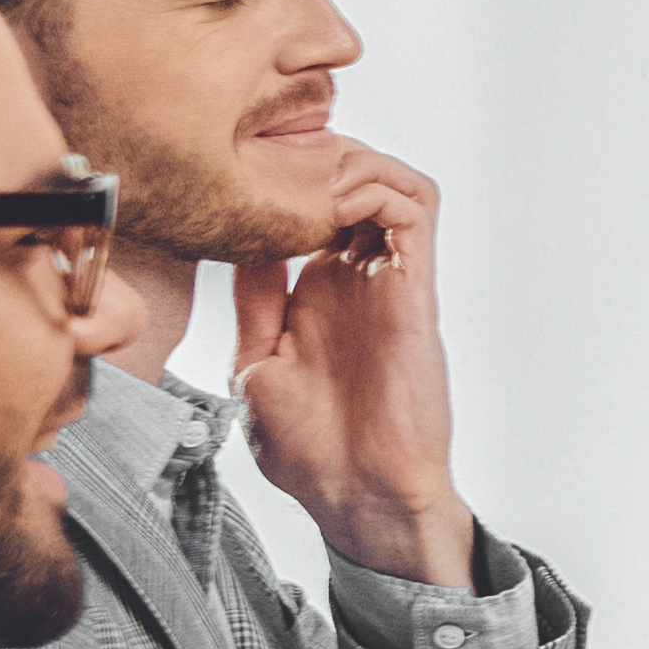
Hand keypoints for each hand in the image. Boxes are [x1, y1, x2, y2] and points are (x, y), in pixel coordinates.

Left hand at [230, 141, 473, 588]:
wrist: (356, 495)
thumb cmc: (311, 450)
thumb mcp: (256, 363)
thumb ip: (254, 303)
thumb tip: (233, 244)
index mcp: (319, 293)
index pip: (312, 207)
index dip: (282, 178)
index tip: (237, 170)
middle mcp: (359, 278)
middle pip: (353, 180)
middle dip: (312, 154)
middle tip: (270, 153)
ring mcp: (389, 279)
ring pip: (388, 180)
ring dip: (347, 161)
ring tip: (302, 172)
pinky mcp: (414, 288)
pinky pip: (415, 208)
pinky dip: (379, 183)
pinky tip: (332, 199)